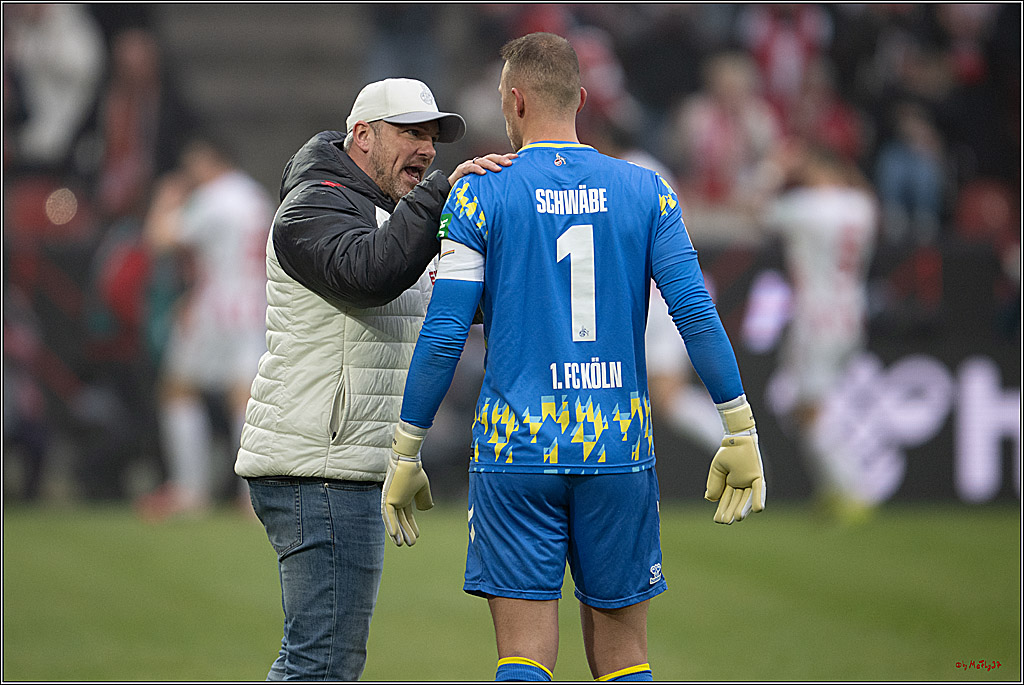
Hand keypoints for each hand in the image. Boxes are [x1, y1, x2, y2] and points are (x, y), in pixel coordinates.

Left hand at [381, 422, 433, 545]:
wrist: (409, 461)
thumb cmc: (415, 470)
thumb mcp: (423, 487)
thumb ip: (424, 499)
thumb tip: (426, 509)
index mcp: (404, 498)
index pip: (407, 516)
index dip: (411, 526)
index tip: (417, 537)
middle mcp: (396, 500)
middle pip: (400, 520)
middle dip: (405, 532)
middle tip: (410, 544)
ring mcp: (391, 499)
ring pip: (393, 520)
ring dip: (398, 532)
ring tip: (401, 544)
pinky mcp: (387, 498)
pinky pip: (388, 515)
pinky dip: (391, 525)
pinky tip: (395, 535)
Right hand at [448, 152, 516, 185]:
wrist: (451, 192)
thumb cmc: (469, 190)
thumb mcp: (485, 187)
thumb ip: (494, 185)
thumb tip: (509, 190)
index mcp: (485, 166)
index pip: (497, 159)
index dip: (506, 157)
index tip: (517, 158)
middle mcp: (478, 164)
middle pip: (491, 157)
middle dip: (501, 159)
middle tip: (509, 163)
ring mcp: (469, 166)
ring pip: (481, 161)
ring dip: (490, 164)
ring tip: (498, 169)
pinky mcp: (461, 170)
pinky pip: (469, 167)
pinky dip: (476, 169)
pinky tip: (483, 172)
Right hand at [704, 395, 765, 523]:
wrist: (736, 437)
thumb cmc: (728, 452)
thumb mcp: (717, 469)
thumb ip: (714, 484)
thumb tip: (710, 499)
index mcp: (730, 483)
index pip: (726, 499)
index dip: (722, 509)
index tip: (718, 519)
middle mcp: (741, 484)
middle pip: (735, 501)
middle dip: (730, 511)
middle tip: (725, 522)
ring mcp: (750, 481)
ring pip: (746, 498)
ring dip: (743, 508)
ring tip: (736, 518)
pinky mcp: (757, 476)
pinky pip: (759, 489)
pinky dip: (758, 499)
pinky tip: (758, 510)